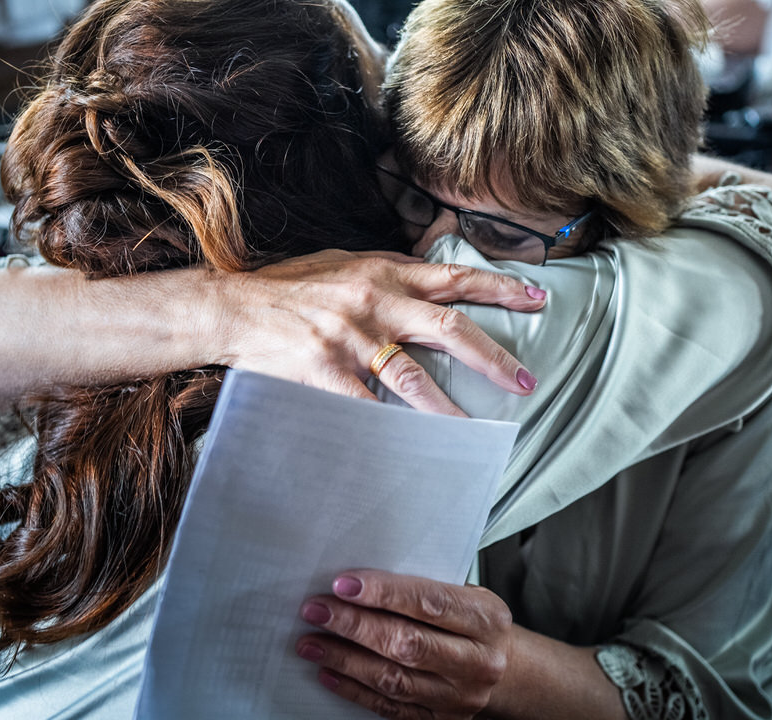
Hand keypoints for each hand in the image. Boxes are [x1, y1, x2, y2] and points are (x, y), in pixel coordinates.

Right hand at [209, 250, 544, 414]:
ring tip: (476, 429)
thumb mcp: (345, 264)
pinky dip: (392, 429)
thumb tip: (432, 272)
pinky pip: (367, 408)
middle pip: (448, 328)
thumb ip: (389, 272)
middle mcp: (374, 303)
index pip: (453, 278)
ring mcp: (351, 340)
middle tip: (524, 380)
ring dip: (449, 406)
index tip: (537, 299)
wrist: (234, 308)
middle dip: (492, 355)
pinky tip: (412, 448)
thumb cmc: (291, 287)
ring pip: (412, 376)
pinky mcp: (326, 373)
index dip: (500, 288)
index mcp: (383, 273)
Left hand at [296, 570, 512, 718]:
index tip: (344, 584)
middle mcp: (476, 661)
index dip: (384, 593)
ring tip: (312, 642)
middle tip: (317, 610)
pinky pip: (390, 707)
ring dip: (345, 659)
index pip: (429, 602)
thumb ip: (425, 588)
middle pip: (406, 643)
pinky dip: (355, 689)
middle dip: (355, 625)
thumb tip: (360, 581)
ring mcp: (458, 696)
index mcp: (485, 620)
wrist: (508, 671)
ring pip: (393, 678)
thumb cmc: (477, 625)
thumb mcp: (469, 596)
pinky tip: (330, 672)